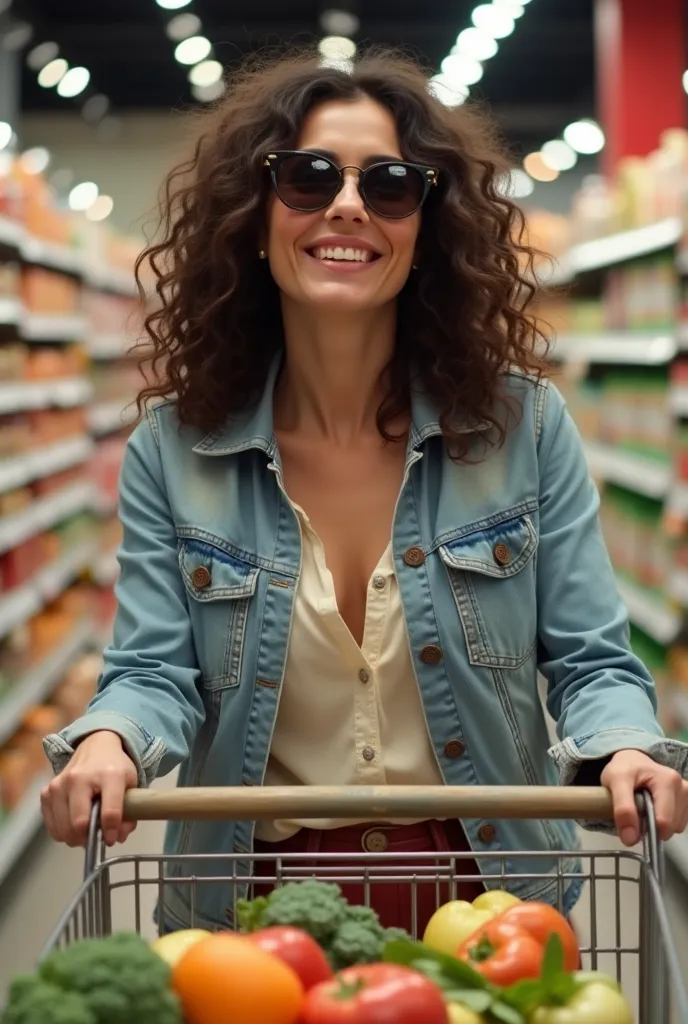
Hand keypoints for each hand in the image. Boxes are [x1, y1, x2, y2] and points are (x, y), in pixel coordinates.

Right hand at [41, 731, 137, 847]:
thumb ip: (130, 813)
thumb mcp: (132, 785)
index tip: (111, 839)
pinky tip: (72, 821)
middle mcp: (79, 778)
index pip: (110, 811)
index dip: (111, 831)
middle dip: (89, 838)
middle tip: (96, 836)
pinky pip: (51, 826)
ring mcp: (59, 785)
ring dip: (75, 837)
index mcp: (109, 775)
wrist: (95, 746)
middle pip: (79, 823)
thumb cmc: (115, 768)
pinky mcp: (46, 792)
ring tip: (85, 828)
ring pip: (63, 829)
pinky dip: (62, 831)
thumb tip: (116, 838)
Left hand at [601, 749, 687, 845]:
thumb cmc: (623, 769)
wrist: (631, 760)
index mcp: (668, 781)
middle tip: (637, 810)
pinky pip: (678, 824)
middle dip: (652, 826)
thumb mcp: (615, 782)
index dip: (646, 830)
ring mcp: (687, 795)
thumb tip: (631, 840)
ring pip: (676, 827)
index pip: (663, 821)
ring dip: (659, 825)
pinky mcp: (687, 802)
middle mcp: (683, 788)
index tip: (631, 827)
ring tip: (645, 807)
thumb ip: (622, 809)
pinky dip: (665, 823)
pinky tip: (655, 809)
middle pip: (671, 826)